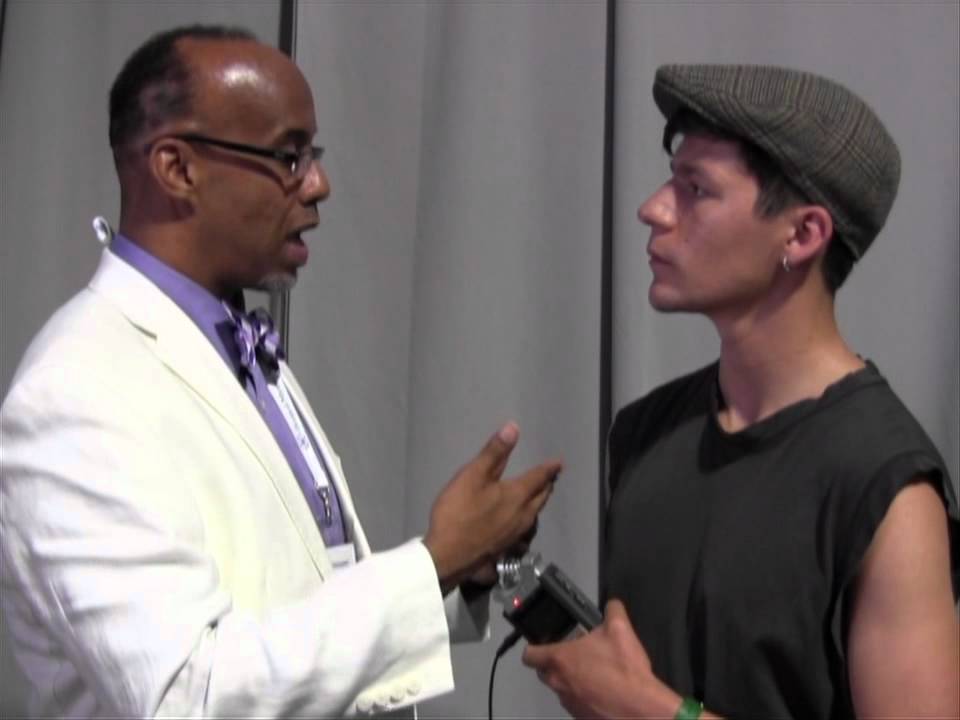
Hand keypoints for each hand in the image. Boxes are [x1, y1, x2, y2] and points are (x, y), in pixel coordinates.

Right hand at [423, 422, 560, 594]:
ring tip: (539, 496)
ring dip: (539, 502)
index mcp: (517, 495)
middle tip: (551, 478)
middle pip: (541, 497)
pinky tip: (522, 523)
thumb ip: (494, 452)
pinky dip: (528, 520)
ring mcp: (515, 535)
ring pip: (534, 515)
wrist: (447, 556)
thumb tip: (513, 429)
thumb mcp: (473, 476)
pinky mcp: (505, 548)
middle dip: (547, 485)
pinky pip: (525, 530)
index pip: (538, 477)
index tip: (559, 463)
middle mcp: (522, 515)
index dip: (549, 468)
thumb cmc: (458, 512)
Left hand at [522, 599, 681, 718]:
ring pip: (560, 687)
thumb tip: (612, 606)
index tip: (541, 644)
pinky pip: (575, 702)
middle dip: (556, 662)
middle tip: (575, 654)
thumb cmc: (625, 673)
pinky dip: (584, 694)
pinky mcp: (580, 716)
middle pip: (544, 671)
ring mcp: (569, 702)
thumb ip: (612, 610)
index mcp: (560, 659)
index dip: (534, 647)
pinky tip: (603, 687)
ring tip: (593, 670)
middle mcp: (559, 683)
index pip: (529, 654)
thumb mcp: (621, 629)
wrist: (640, 710)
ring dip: (571, 679)